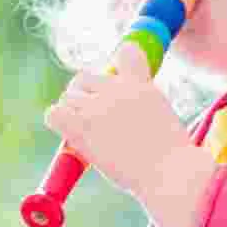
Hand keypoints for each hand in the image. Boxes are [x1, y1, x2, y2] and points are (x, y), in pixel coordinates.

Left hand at [43, 41, 193, 200]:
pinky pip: (54, 114)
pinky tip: (69, 133)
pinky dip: (57, 121)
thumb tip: (121, 108)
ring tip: (85, 131)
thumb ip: (140, 102)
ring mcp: (97, 108)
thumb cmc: (170, 155)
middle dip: (83, 94)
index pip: (125, 53)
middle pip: (83, 78)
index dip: (113, 70)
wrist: (171, 174)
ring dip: (72, 112)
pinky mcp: (82, 128)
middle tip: (91, 118)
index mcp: (140, 84)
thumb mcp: (162, 115)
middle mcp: (117, 90)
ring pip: (68, 97)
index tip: (112, 86)